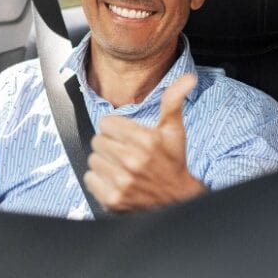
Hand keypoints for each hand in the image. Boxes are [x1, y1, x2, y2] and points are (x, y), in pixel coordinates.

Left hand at [84, 74, 205, 211]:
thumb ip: (174, 101)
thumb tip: (188, 78)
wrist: (177, 199)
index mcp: (146, 140)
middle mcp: (133, 161)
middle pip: (97, 141)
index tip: (128, 137)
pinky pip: (89, 179)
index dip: (116, 129)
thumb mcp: (174, 131)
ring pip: (93, 160)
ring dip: (104, 163)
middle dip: (110, 145)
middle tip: (126, 153)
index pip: (106, 123)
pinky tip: (115, 180)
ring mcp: (122, 182)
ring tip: (121, 167)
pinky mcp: (113, 199)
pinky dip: (99, 180)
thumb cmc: (173, 162)